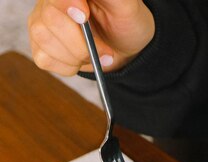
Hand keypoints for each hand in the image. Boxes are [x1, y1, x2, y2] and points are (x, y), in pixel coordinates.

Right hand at [28, 0, 154, 74]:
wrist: (122, 46)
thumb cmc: (125, 22)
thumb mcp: (124, 5)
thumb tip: (84, 1)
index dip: (67, 3)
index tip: (84, 16)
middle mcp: (50, 2)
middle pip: (49, 19)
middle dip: (80, 43)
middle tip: (104, 50)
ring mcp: (41, 23)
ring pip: (44, 39)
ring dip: (75, 56)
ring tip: (93, 55)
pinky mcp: (39, 46)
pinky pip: (44, 59)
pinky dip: (68, 66)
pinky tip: (80, 60)